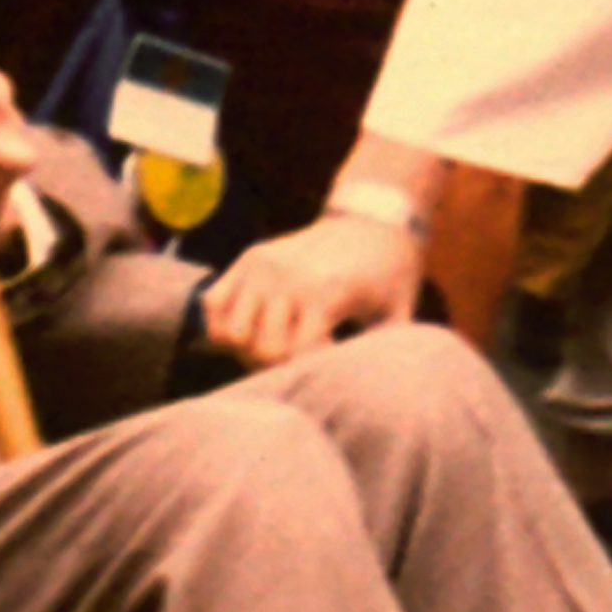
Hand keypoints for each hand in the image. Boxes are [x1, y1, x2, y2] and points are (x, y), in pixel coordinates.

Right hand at [198, 208, 425, 365]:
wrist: (373, 219)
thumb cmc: (391, 273)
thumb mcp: (398, 313)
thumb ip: (386, 353)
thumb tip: (376, 391)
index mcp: (325, 294)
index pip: (295, 357)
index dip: (310, 372)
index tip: (329, 365)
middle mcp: (288, 279)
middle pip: (262, 350)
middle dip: (279, 366)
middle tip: (302, 361)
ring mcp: (264, 267)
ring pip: (232, 333)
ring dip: (250, 349)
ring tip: (277, 346)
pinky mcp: (250, 259)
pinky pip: (213, 303)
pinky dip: (225, 324)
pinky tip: (254, 329)